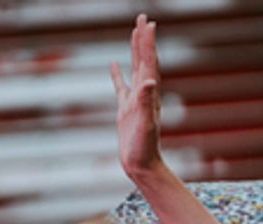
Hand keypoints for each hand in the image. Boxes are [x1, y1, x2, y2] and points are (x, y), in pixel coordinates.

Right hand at [110, 13, 164, 177]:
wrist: (142, 167)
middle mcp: (145, 94)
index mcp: (150, 94)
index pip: (149, 62)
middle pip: (144, 60)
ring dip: (135, 50)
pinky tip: (113, 64)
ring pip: (135, 69)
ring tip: (134, 32)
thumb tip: (150, 81)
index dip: (148, 42)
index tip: (148, 23)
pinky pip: (120, 86)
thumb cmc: (144, 149)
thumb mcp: (145, 124)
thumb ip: (146, 103)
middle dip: (143, 39)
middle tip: (143, 18)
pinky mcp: (125, 110)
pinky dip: (117, 74)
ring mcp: (135, 101)